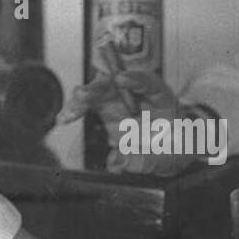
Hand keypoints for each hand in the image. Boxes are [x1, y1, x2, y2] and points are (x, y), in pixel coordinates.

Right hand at [59, 70, 195, 176]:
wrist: (169, 155)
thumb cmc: (174, 149)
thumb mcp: (167, 158)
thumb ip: (145, 160)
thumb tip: (119, 160)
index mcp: (161, 98)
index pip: (149, 83)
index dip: (135, 79)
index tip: (121, 79)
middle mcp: (138, 95)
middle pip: (116, 82)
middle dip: (99, 86)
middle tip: (83, 95)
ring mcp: (121, 101)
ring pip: (98, 91)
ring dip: (82, 98)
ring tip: (70, 112)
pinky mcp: (106, 111)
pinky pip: (88, 105)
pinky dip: (75, 110)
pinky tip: (65, 118)